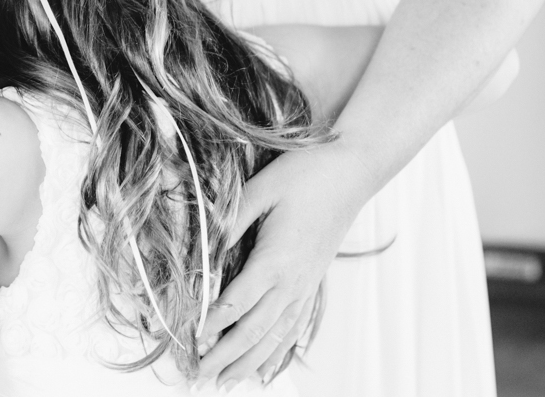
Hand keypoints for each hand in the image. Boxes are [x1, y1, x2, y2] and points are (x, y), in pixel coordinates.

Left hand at [197, 142, 377, 388]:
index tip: (191, 341)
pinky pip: (294, 326)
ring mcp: (306, 285)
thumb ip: (230, 221)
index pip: (237, 303)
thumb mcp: (261, 188)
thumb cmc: (306, 173)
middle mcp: (293, 281)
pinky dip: (277, 350)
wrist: (353, 169)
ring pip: (275, 335)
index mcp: (276, 259)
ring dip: (249, 361)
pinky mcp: (313, 282)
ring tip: (227, 382)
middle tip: (199, 377)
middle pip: (254, 330)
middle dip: (225, 356)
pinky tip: (265, 365)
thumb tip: (202, 248)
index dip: (212, 324)